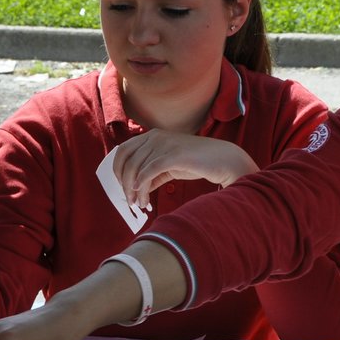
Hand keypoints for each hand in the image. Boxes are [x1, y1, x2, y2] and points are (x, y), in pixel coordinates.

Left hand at [112, 131, 256, 208]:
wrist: (222, 159)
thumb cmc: (196, 162)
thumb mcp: (169, 165)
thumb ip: (152, 173)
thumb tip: (136, 189)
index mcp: (151, 136)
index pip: (123, 151)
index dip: (118, 170)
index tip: (121, 186)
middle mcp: (155, 137)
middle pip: (127, 160)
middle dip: (124, 182)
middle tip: (129, 199)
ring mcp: (164, 144)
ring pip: (137, 168)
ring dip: (134, 190)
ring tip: (140, 204)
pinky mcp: (174, 155)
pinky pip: (150, 171)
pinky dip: (143, 185)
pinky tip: (144, 196)